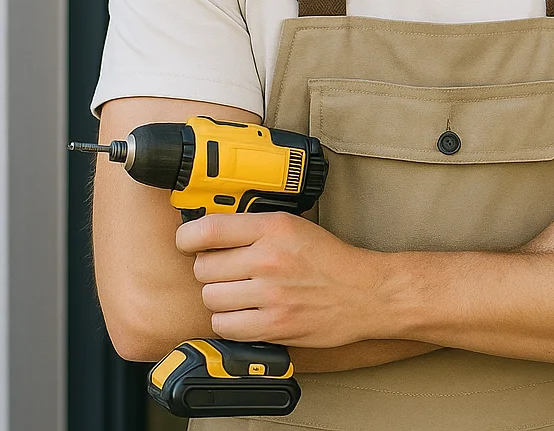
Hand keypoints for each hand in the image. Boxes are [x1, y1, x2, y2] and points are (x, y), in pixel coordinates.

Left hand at [177, 212, 382, 347]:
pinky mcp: (274, 325)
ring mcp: (271, 294)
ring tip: (240, 294)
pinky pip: (224, 326)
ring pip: (210, 298)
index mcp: (274, 227)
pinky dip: (229, 322)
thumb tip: (208, 233)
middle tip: (228, 272)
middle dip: (211, 270)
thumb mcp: (295, 227)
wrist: (366, 293)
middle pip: (204, 267)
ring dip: (220, 298)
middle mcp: (269, 258)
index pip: (208, 229)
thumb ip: (254, 229)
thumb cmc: (331, 261)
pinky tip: (246, 314)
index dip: (188, 238)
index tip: (189, 243)